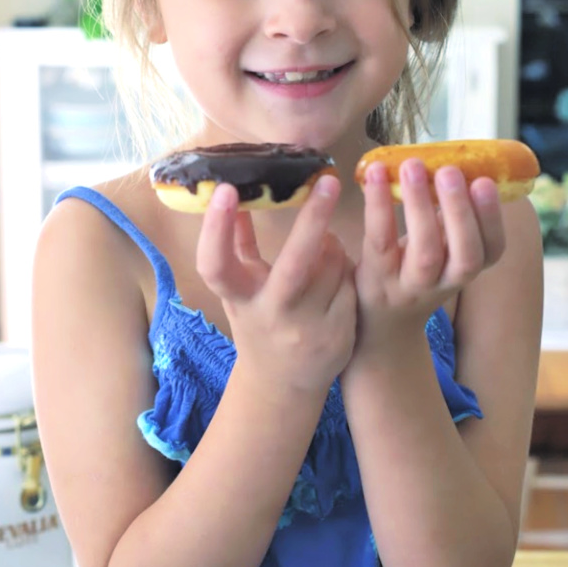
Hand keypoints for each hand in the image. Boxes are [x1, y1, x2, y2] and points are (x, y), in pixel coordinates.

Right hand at [196, 175, 356, 395]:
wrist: (282, 385)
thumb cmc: (259, 322)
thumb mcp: (239, 288)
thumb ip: (234, 242)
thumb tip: (226, 190)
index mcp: (240, 299)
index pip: (217, 265)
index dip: (216, 228)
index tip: (225, 188)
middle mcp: (272, 314)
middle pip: (295, 262)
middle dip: (313, 218)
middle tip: (328, 180)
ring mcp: (308, 328)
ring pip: (334, 263)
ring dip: (332, 244)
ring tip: (323, 246)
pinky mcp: (339, 335)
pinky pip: (351, 282)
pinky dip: (346, 270)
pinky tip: (337, 277)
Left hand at [350, 158, 505, 359]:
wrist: (379, 322)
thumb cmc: (414, 268)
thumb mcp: (443, 248)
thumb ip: (452, 215)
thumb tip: (460, 159)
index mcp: (465, 270)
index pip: (491, 250)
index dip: (492, 218)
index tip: (486, 181)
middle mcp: (444, 283)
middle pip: (465, 255)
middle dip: (461, 211)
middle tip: (450, 171)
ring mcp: (410, 285)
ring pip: (425, 251)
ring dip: (421, 206)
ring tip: (412, 166)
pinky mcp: (376, 278)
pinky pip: (380, 240)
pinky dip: (378, 204)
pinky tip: (376, 173)